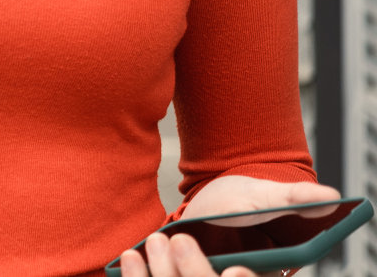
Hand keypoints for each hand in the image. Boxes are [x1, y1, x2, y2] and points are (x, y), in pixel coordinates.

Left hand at [116, 176, 342, 276]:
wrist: (214, 200)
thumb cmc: (245, 201)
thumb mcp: (268, 197)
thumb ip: (296, 199)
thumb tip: (331, 197)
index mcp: (262, 274)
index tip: (235, 269)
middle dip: (194, 273)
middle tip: (181, 242)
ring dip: (164, 272)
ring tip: (156, 240)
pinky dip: (142, 276)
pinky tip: (132, 256)